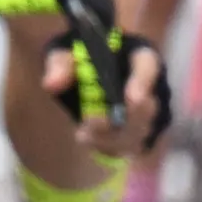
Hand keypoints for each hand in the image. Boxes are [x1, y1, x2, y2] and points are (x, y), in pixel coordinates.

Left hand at [41, 29, 169, 157]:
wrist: (85, 72)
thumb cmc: (79, 57)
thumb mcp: (65, 53)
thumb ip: (60, 64)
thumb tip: (51, 85)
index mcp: (137, 56)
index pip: (147, 65)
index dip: (143, 83)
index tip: (132, 99)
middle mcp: (151, 85)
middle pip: (149, 108)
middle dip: (124, 120)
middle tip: (93, 122)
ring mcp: (148, 113)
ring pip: (141, 133)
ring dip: (114, 139)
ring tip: (83, 135)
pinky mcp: (138, 133)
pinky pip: (131, 147)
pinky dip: (110, 148)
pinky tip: (87, 140)